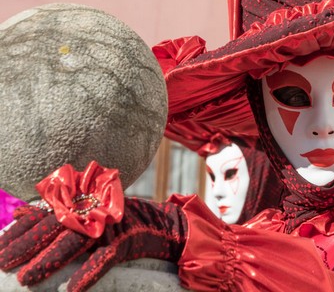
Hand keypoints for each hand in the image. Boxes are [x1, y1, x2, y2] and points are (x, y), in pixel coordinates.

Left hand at [0, 197, 187, 291]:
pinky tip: (73, 290)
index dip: (20, 231)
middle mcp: (94, 209)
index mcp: (82, 202)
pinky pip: (106, 258)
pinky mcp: (128, 239)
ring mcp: (111, 224)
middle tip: (2, 263)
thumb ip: (57, 212)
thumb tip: (20, 213)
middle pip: (56, 226)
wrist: (165, 224)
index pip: (45, 215)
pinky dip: (90, 273)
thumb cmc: (123, 219)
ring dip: (50, 260)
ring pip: (76, 242)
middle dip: (27, 245)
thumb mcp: (90, 212)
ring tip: (27, 278)